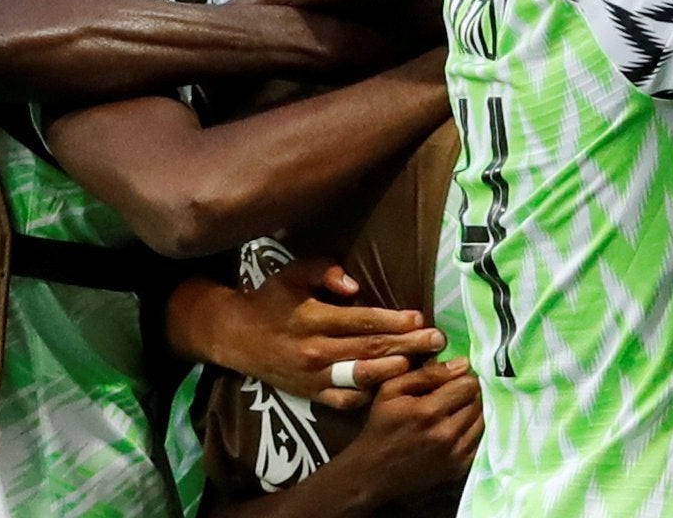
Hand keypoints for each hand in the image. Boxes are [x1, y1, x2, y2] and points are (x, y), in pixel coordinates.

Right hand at [182, 258, 444, 410]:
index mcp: (313, 318)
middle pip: (369, 349)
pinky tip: (394, 389)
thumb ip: (325, 272)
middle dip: (407, 346)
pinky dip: (369, 396)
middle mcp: (315, 350)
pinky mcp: (310, 394)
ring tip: (424, 365)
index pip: (360, 321)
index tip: (420, 319)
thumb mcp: (294, 273)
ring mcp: (313, 376)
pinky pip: (344, 401)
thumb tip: (355, 286)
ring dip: (395, 372)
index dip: (392, 321)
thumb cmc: (272, 298)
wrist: (236, 336)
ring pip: (361, 378)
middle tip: (437, 342)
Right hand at [341, 359, 483, 498]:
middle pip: (477, 401)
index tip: (450, 381)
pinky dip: (470, 431)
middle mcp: (446, 434)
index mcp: (429, 412)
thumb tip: (462, 363)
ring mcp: (454, 454)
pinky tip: (453, 429)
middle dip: (466, 394)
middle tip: (449, 396)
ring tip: (451, 412)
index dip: (461, 378)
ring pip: (481, 420)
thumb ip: (427, 373)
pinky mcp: (459, 468)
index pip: (468, 384)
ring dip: (470, 412)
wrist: (373, 473)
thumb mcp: (392, 390)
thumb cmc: (381, 427)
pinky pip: (478, 440)